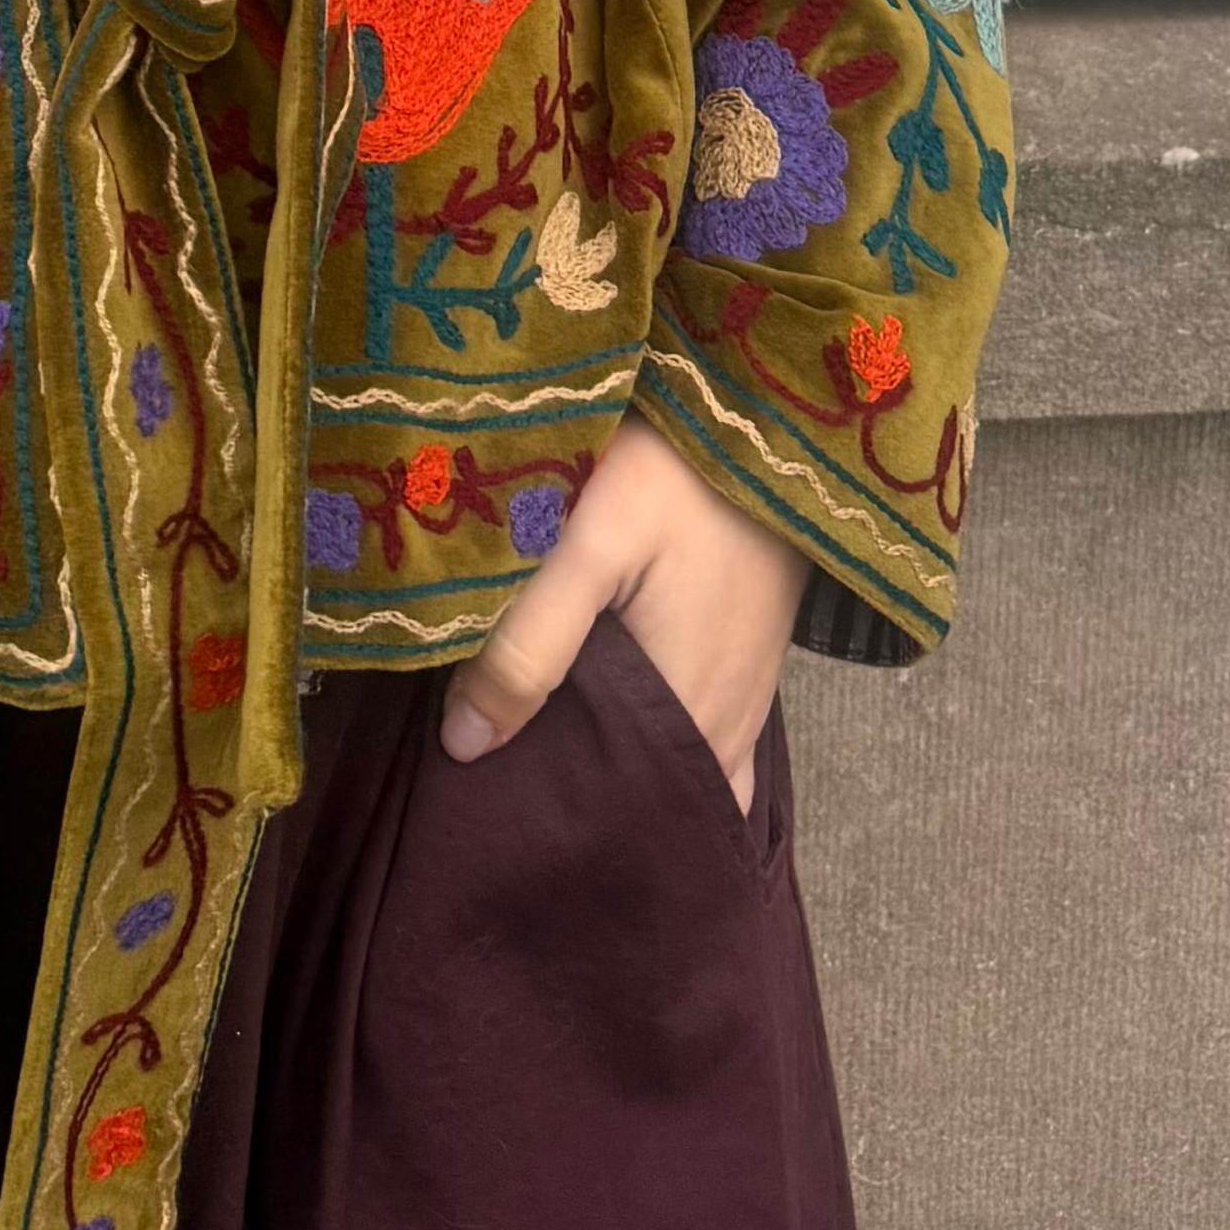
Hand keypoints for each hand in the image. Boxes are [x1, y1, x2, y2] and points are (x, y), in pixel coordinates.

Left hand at [437, 402, 804, 811]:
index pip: (622, 819)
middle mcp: (728, 729)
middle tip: (502, 792)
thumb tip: (464, 747)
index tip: (496, 818)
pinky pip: (696, 728)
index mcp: (690, 723)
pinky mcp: (743, 652)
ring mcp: (742, 693)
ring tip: (540, 757)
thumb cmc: (674, 475)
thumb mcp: (589, 549)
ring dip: (617, 768)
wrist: (766, 409)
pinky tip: (601, 707)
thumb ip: (528, 645)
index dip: (559, 821)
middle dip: (583, 803)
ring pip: (674, 767)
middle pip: (649, 801)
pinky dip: (652, 736)